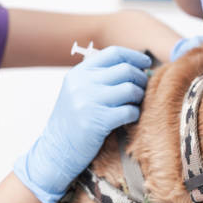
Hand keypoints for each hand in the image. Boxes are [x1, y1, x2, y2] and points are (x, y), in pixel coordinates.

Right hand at [14, 47, 150, 202]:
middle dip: (141, 80)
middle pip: (126, 70)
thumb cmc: (74, 121)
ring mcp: (89, 101)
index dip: (134, 57)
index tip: (146, 64)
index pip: (113, 53)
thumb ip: (100, 78)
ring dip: (139, 97)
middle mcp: (83, 83)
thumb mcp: (79, 91)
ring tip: (134, 105)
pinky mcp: (97, 121)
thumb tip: (136, 68)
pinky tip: (129, 119)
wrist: (56, 149)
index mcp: (79, 72)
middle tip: (142, 90)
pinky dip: (134, 114)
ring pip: (131, 89)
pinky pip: (129, 111)